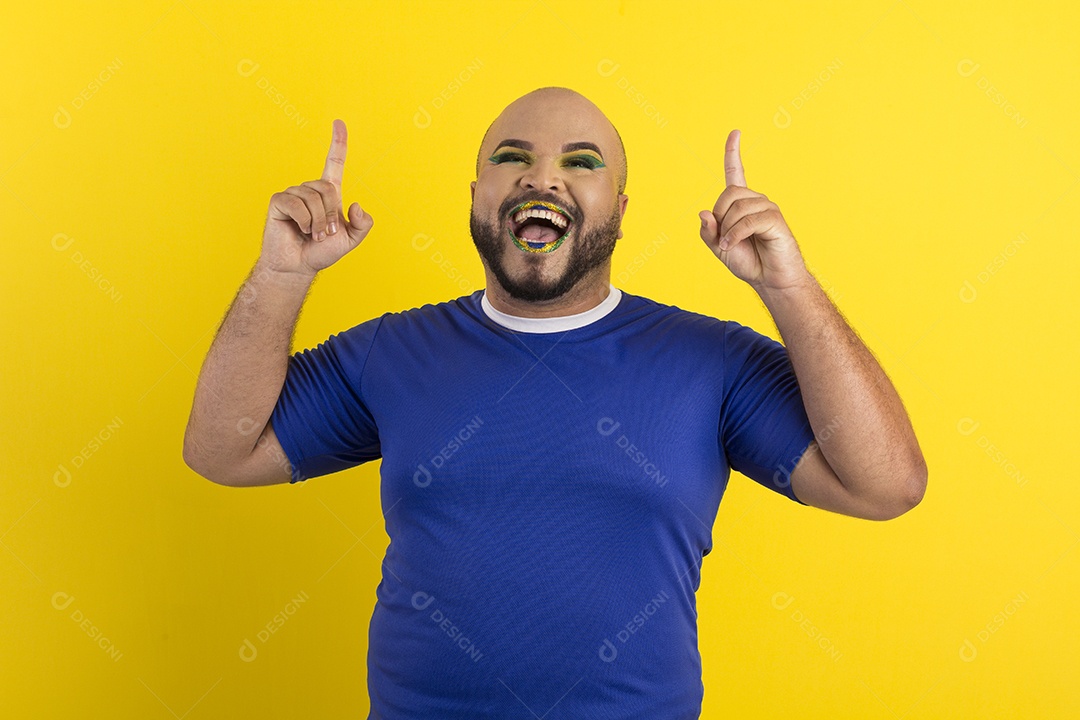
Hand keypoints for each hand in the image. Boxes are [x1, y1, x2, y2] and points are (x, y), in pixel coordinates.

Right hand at [260, 119, 373, 277]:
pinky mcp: (279, 201)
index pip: (334, 162)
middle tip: (325, 233)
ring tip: (312, 235)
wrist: (298, 266)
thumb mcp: (351, 239)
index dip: (338, 142)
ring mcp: (293, 193)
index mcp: (328, 194)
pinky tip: (300, 230)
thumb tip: (355, 204)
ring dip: (317, 221)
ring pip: (313, 197)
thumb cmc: (322, 252)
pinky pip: (296, 203)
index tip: (338, 122)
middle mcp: (310, 189)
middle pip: (328, 188)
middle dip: (330, 214)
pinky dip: (304, 221)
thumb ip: (363, 224)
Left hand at [699, 129, 807, 291]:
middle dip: (720, 217)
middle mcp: (756, 200)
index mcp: (742, 204)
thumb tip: (704, 213)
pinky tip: (732, 245)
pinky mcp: (775, 219)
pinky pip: (748, 220)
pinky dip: (735, 235)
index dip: (733, 153)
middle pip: (728, 193)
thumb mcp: (719, 247)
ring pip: (737, 207)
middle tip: (723, 238)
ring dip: (728, 230)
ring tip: (731, 245)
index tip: (735, 133)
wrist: (769, 279)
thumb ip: (708, 231)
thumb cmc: (748, 261)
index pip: (736, 173)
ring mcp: (767, 208)